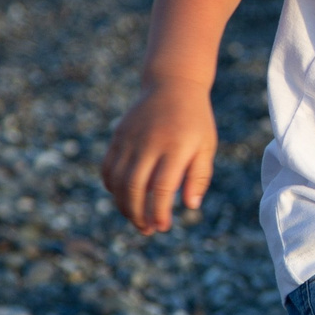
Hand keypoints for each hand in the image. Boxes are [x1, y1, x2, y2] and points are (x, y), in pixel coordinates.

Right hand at [99, 81, 217, 233]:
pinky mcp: (118, 136)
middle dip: (138, 215)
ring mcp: (130, 139)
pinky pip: (108, 168)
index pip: (162, 188)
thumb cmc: (194, 120)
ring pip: (118, 181)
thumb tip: (191, 206)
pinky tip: (123, 198)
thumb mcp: (206, 145)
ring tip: (136, 219)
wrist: (172, 84)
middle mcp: (149, 143)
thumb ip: (199, 176)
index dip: (159, 212)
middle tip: (147, 230)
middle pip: (135, 187)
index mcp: (175, 147)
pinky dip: (112, 187)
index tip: (162, 227)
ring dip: (123, 205)